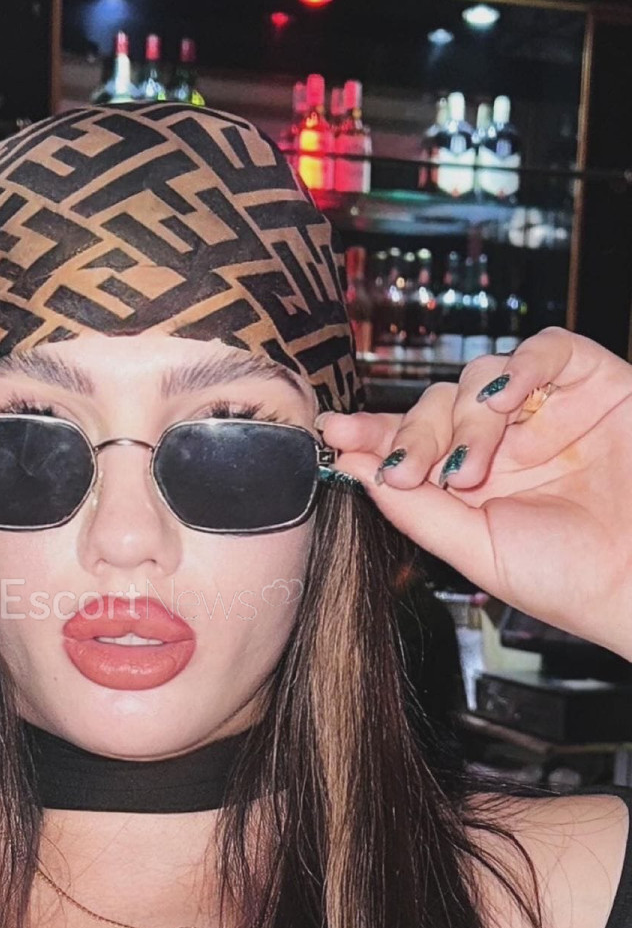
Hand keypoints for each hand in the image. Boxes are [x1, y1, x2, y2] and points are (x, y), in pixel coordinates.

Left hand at [317, 328, 631, 659]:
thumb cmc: (567, 579)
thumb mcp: (473, 549)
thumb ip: (413, 508)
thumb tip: (351, 466)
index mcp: (471, 480)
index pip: (410, 439)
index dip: (370, 432)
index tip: (332, 433)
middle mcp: (505, 441)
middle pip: (437, 403)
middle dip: (414, 434)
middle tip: (411, 474)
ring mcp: (547, 410)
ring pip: (481, 376)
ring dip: (465, 417)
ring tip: (470, 469)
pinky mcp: (595, 383)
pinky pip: (548, 349)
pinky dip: (521, 364)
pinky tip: (504, 400)